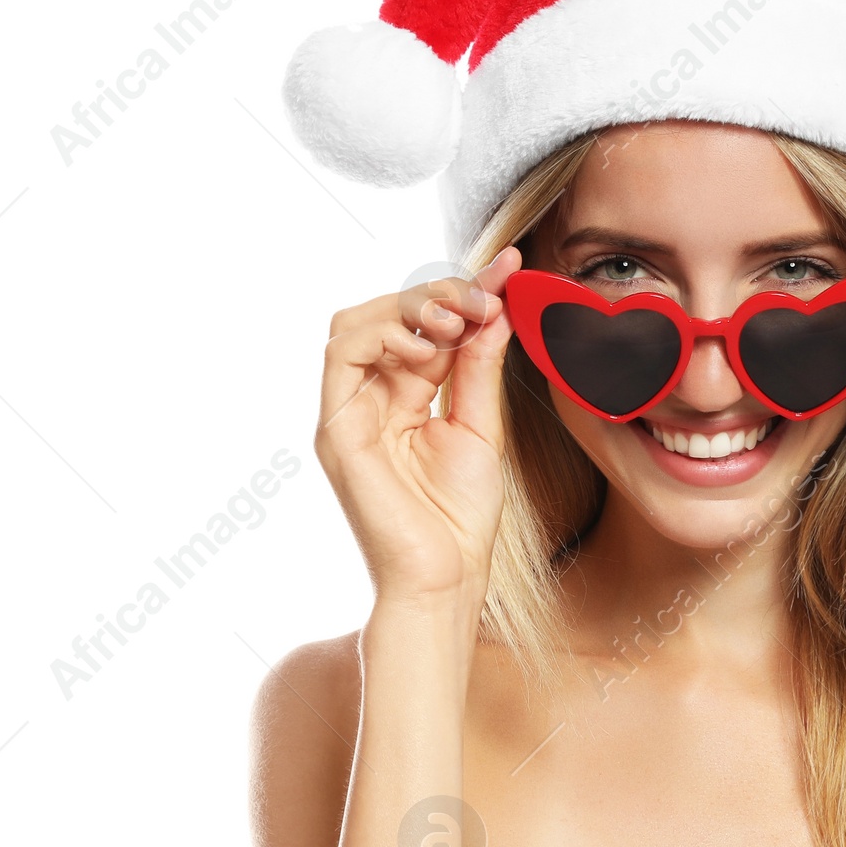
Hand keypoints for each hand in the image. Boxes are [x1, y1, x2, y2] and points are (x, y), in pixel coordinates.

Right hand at [315, 247, 521, 603]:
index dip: (464, 291)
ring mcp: (349, 413)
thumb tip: (494, 306)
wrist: (447, 579)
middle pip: (388, 313)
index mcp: (406, 397)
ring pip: (356, 322)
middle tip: (483, 298)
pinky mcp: (336, 430)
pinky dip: (383, 336)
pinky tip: (427, 351)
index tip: (509, 266)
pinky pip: (341, 355)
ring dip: (409, 308)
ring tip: (454, 324)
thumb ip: (479, 367)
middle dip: (438, 293)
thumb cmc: (461, 519)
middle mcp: (371, 399)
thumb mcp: (480, 426)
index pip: (426, 324)